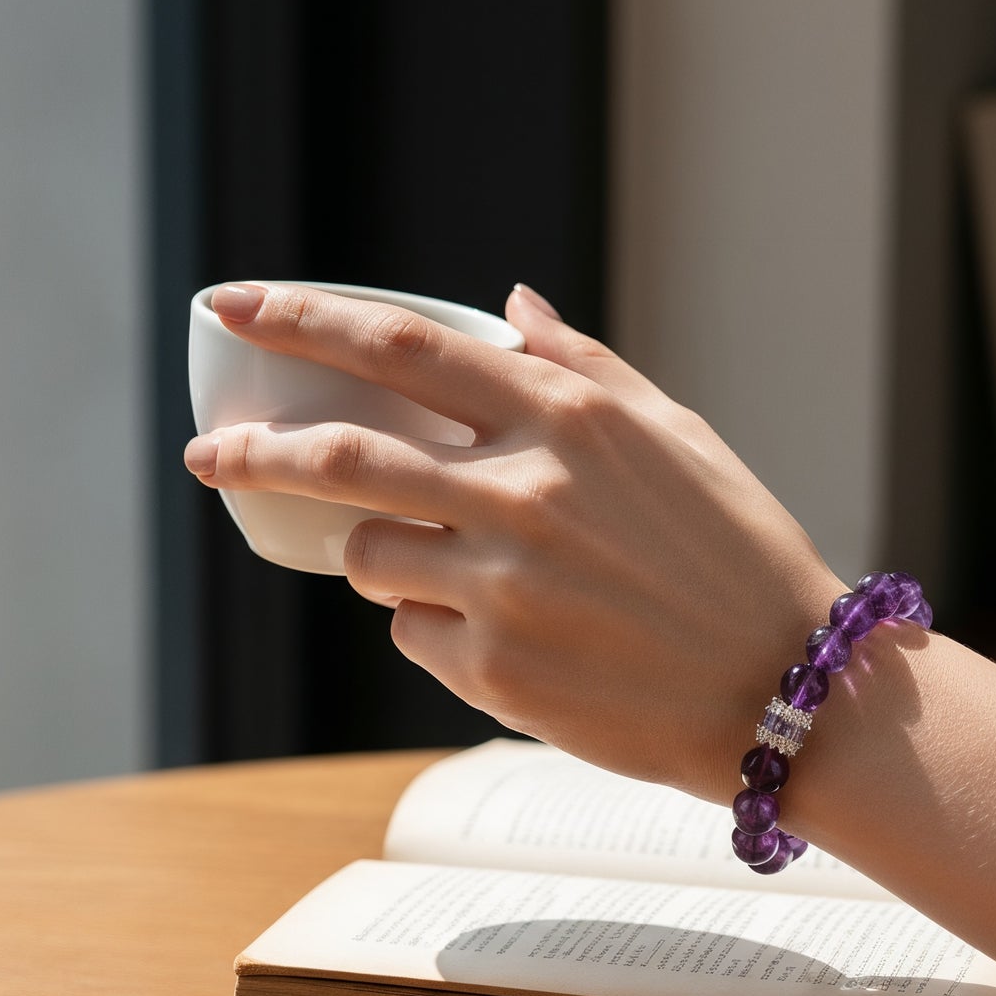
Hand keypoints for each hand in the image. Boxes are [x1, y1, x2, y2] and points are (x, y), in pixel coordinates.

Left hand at [184, 282, 842, 801]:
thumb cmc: (737, 557)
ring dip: (381, 553)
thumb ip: (587, 366)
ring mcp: (504, 587)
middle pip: (341, 453)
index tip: (234, 304)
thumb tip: (512, 305)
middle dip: (254, 449)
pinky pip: (416, 636)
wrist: (785, 691)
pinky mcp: (496, 672)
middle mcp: (525, 494)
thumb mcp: (678, 437)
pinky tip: (513, 638)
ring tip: (451, 570)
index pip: (402, 345)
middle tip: (209, 454)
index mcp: (569, 419)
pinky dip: (436, 627)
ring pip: (369, 556)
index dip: (302, 316)